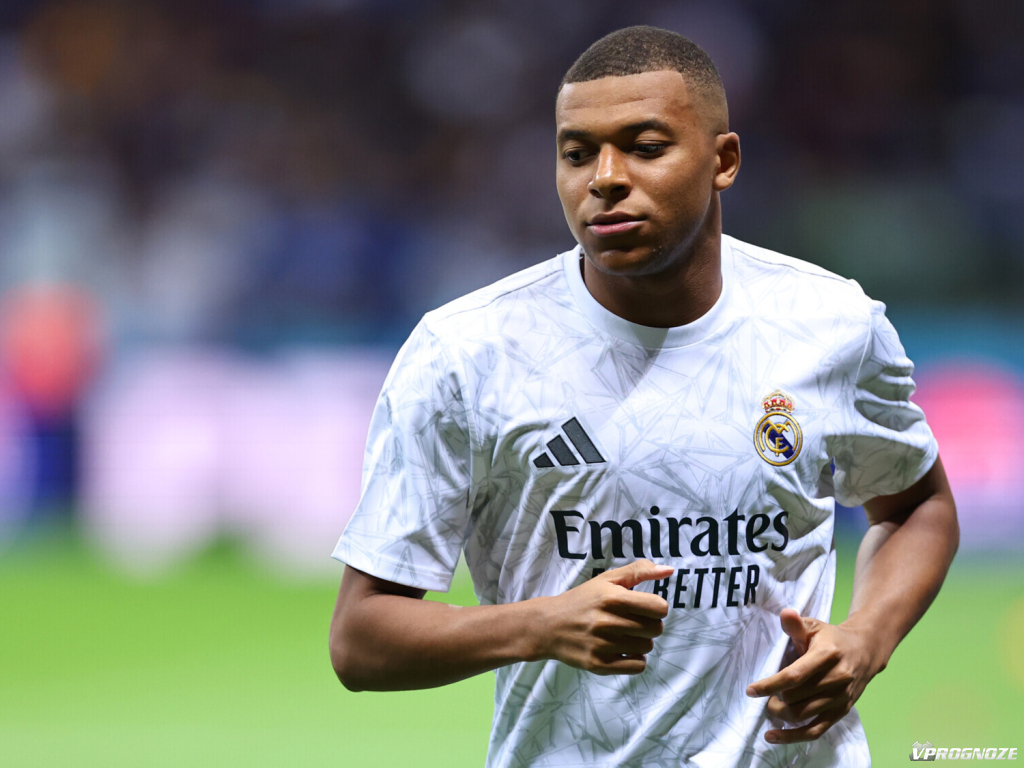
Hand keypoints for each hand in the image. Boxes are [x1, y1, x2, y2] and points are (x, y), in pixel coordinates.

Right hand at [536, 559, 672, 675]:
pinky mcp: (599, 664)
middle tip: (633, 621)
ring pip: (647, 647)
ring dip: (640, 641)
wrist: (549, 625)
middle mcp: (607, 622)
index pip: (659, 608)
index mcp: (612, 598)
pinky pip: (637, 666)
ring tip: (624, 634)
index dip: (656, 607)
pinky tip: (622, 650)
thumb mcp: (607, 579)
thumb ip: (639, 571)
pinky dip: (635, 659)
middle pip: (655, 629)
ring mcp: (603, 645)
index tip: (644, 607)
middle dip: (649, 624)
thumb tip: (670, 570)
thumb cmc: (582, 600)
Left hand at [745, 608, 885, 743]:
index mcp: (827, 655)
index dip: (770, 685)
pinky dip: (793, 737)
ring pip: (804, 716)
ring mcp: (840, 698)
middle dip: (774, 700)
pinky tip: (774, 737)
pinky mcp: (841, 712)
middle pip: (796, 698)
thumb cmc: (831, 638)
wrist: (865, 651)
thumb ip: (796, 624)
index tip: (751, 690)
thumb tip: (785, 614)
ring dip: (781, 716)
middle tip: (764, 697)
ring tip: (770, 709)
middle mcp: (836, 679)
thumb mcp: (814, 626)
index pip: (794, 675)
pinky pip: (816, 731)